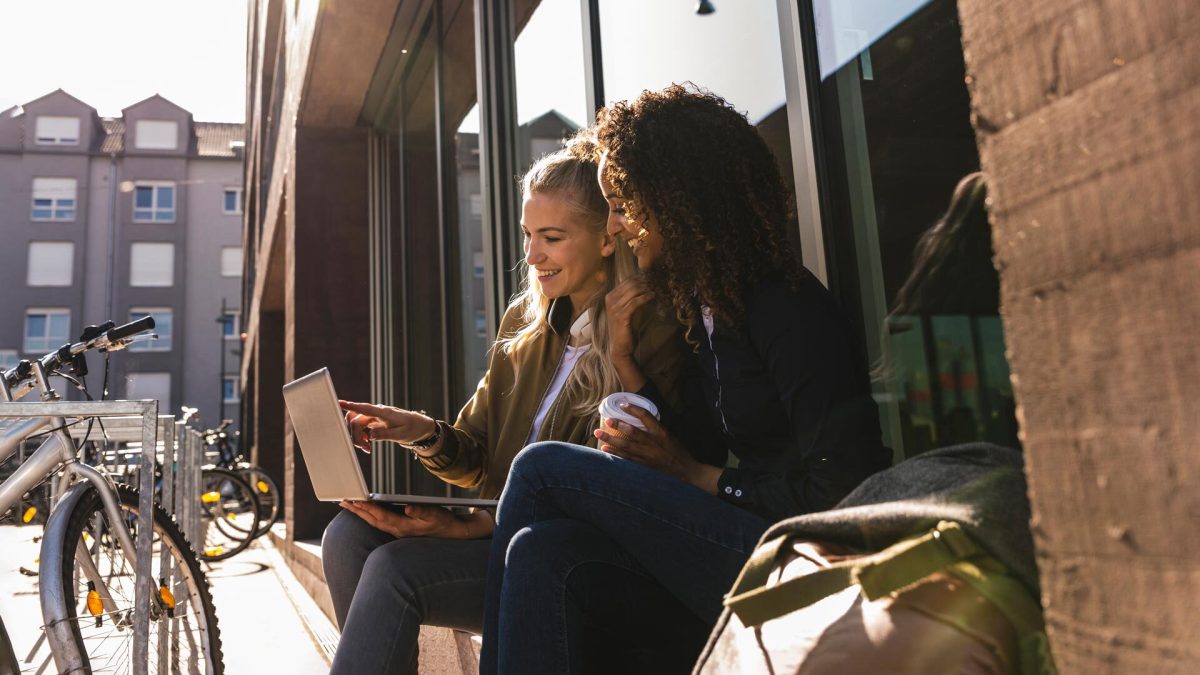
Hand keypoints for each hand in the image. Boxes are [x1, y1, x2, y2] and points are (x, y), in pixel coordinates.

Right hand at [339, 400, 435, 452]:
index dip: (351, 405)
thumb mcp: (401, 435)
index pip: (365, 408)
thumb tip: (371, 436)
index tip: (339, 402)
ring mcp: (374, 416)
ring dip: (357, 437)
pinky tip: (368, 444)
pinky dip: (361, 437)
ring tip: (368, 448)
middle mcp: (377, 412)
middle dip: (355, 435)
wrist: (418, 426)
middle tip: (366, 448)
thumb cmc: (412, 428)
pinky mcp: (373, 421)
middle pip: (355, 420)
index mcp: (384, 413)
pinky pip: (360, 427)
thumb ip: (386, 435)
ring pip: (356, 424)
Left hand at [339, 501, 465, 537]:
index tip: (354, 500)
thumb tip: (408, 508)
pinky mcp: (401, 527)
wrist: (452, 533)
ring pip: (375, 521)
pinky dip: (371, 514)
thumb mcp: (434, 514)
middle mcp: (397, 529)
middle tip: (343, 501)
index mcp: (403, 526)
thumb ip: (421, 511)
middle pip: (372, 519)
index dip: (366, 508)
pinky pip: (380, 521)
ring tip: (349, 504)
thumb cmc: (443, 523)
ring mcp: (398, 530)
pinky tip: (367, 510)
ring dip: (361, 513)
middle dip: (357, 510)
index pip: (380, 516)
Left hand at [594, 404, 702, 486]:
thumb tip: (639, 421)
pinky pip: (627, 459)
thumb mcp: (670, 436)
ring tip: (599, 434)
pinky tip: (605, 450)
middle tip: (606, 420)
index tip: (622, 404)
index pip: (646, 417)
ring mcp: (647, 456)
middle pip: (632, 432)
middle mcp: (653, 443)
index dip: (633, 409)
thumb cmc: (678, 452)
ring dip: (611, 440)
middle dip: (618, 426)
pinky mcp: (644, 466)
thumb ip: (655, 429)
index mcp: (661, 433)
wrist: (686, 472)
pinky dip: (615, 454)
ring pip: (626, 447)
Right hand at [605, 277, 652, 361]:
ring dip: (647, 288)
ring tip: (657, 289)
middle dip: (645, 281)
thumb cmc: (626, 328)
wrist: (620, 346)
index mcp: (610, 296)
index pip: (627, 280)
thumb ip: (632, 298)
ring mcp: (614, 308)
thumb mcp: (628, 310)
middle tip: (657, 282)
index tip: (653, 278)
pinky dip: (645, 298)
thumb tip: (647, 285)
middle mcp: (610, 300)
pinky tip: (653, 296)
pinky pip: (635, 303)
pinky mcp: (620, 316)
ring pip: (633, 291)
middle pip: (630, 283)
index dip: (641, 277)